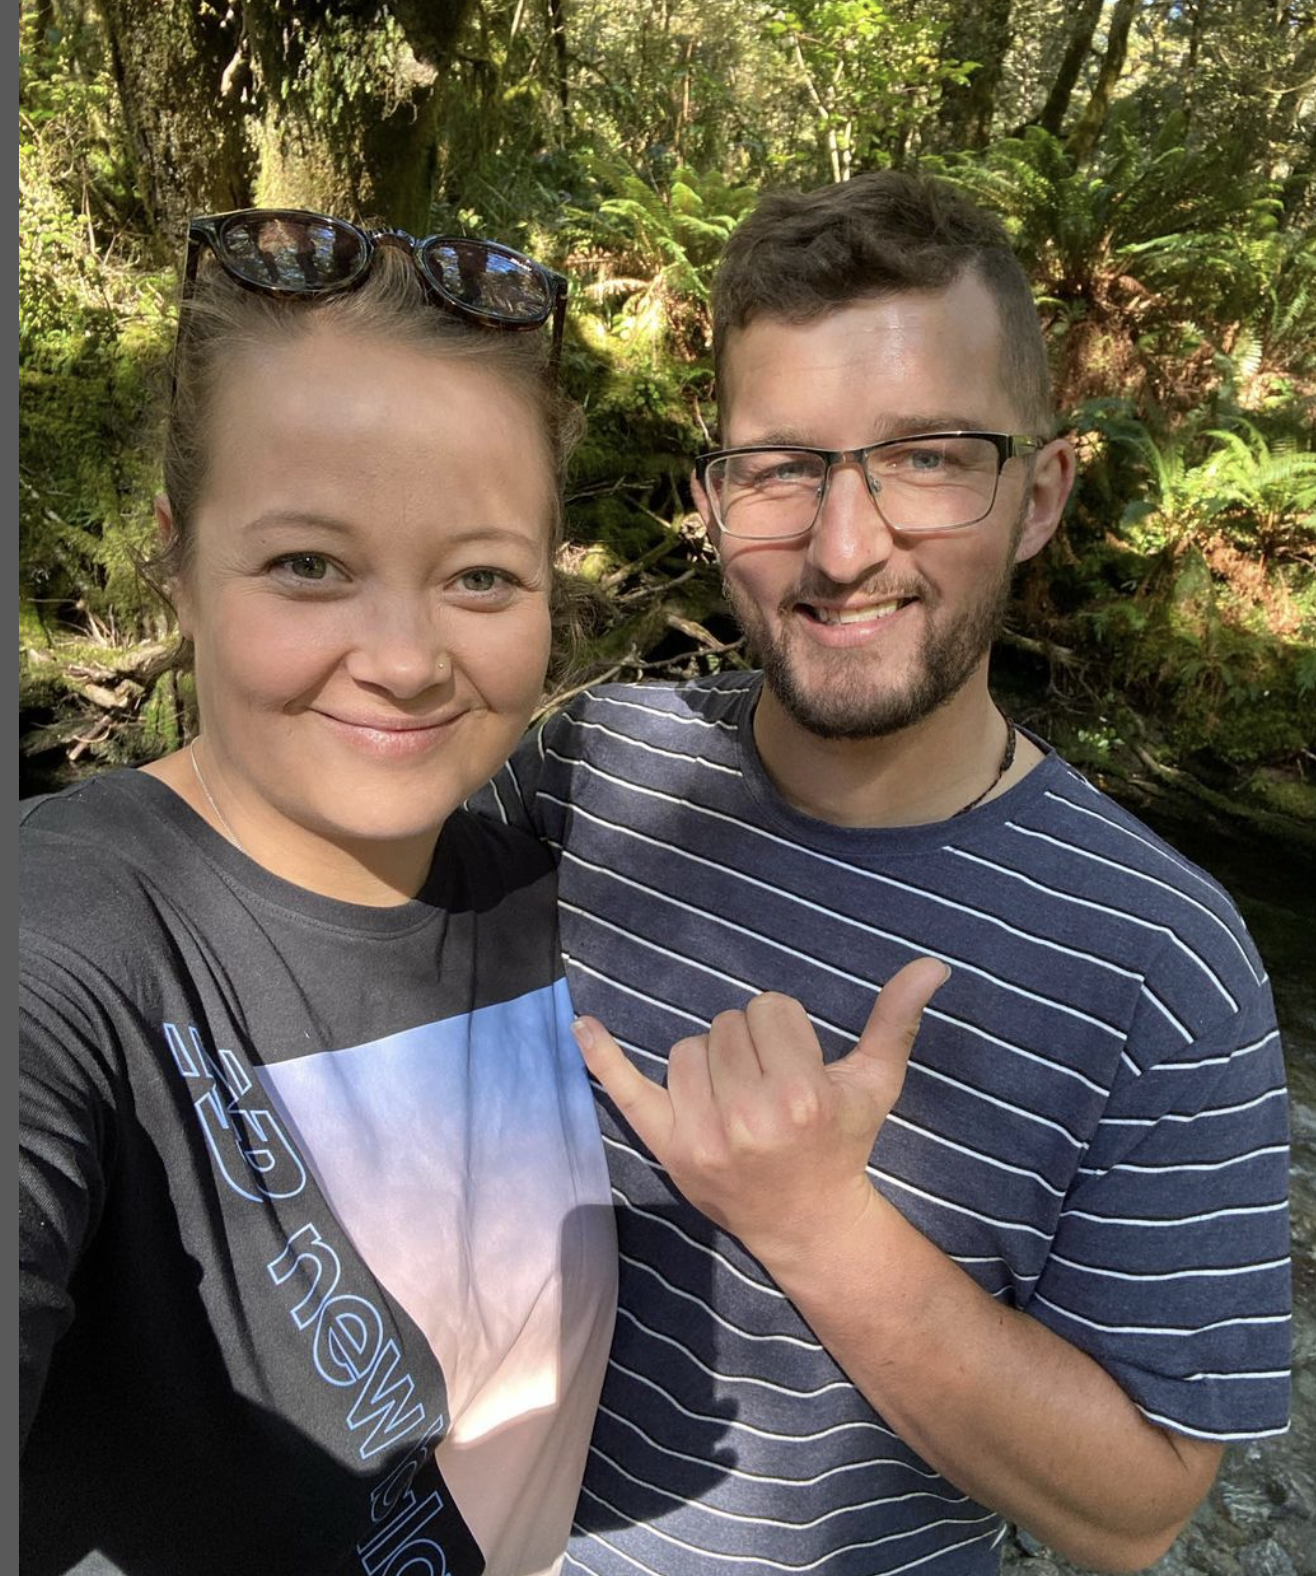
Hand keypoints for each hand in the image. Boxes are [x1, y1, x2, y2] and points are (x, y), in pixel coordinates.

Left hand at [571, 957, 948, 1261]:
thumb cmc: (842, 1142)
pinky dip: (602, 1056)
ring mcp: (700, 1135)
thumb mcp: (875, 1083)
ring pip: (686, 1047)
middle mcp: (747, 1116)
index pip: (770, 1009)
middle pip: (727, 1024)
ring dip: (709, 1062)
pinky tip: (583, 1024)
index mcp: (799, 1095)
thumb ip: (896, 1020)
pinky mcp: (666, 1147)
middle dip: (748, 1045)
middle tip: (768, 1088)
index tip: (797, 1066)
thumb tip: (932, 964)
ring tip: (736, 1099)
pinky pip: (626, 1088)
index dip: (785, 1030)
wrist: (806, 1221)